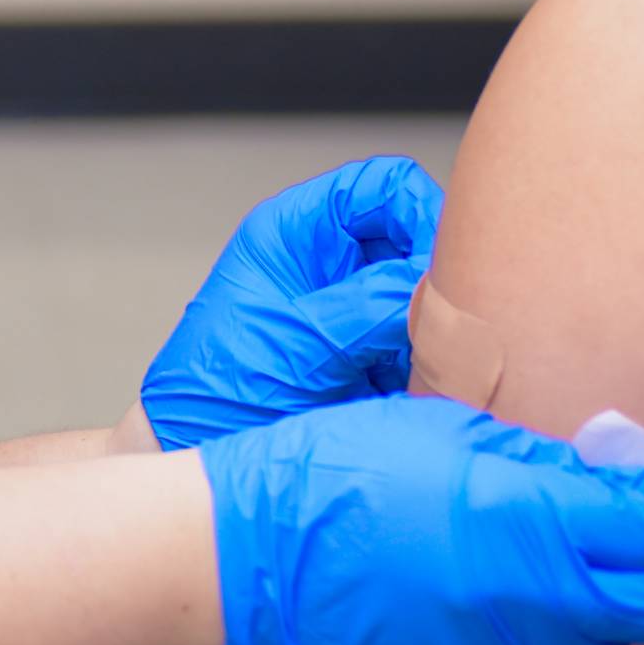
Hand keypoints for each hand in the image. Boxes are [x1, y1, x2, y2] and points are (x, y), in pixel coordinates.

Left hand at [140, 155, 442, 451]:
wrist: (198, 458)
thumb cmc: (216, 395)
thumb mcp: (295, 345)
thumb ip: (365, 307)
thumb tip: (432, 281)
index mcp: (297, 232)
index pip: (381, 187)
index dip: (420, 212)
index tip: (443, 262)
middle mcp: (329, 262)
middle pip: (412, 239)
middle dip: (434, 276)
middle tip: (445, 317)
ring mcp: (351, 308)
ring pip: (423, 293)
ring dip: (435, 326)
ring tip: (427, 362)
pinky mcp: (370, 356)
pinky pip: (421, 343)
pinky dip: (431, 363)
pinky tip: (418, 389)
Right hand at [196, 394, 643, 644]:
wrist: (264, 558)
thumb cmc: (343, 474)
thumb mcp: (448, 429)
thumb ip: (539, 457)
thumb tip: (605, 475)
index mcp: (529, 518)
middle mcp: (532, 599)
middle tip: (633, 542)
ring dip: (607, 619)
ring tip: (572, 581)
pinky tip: (531, 628)